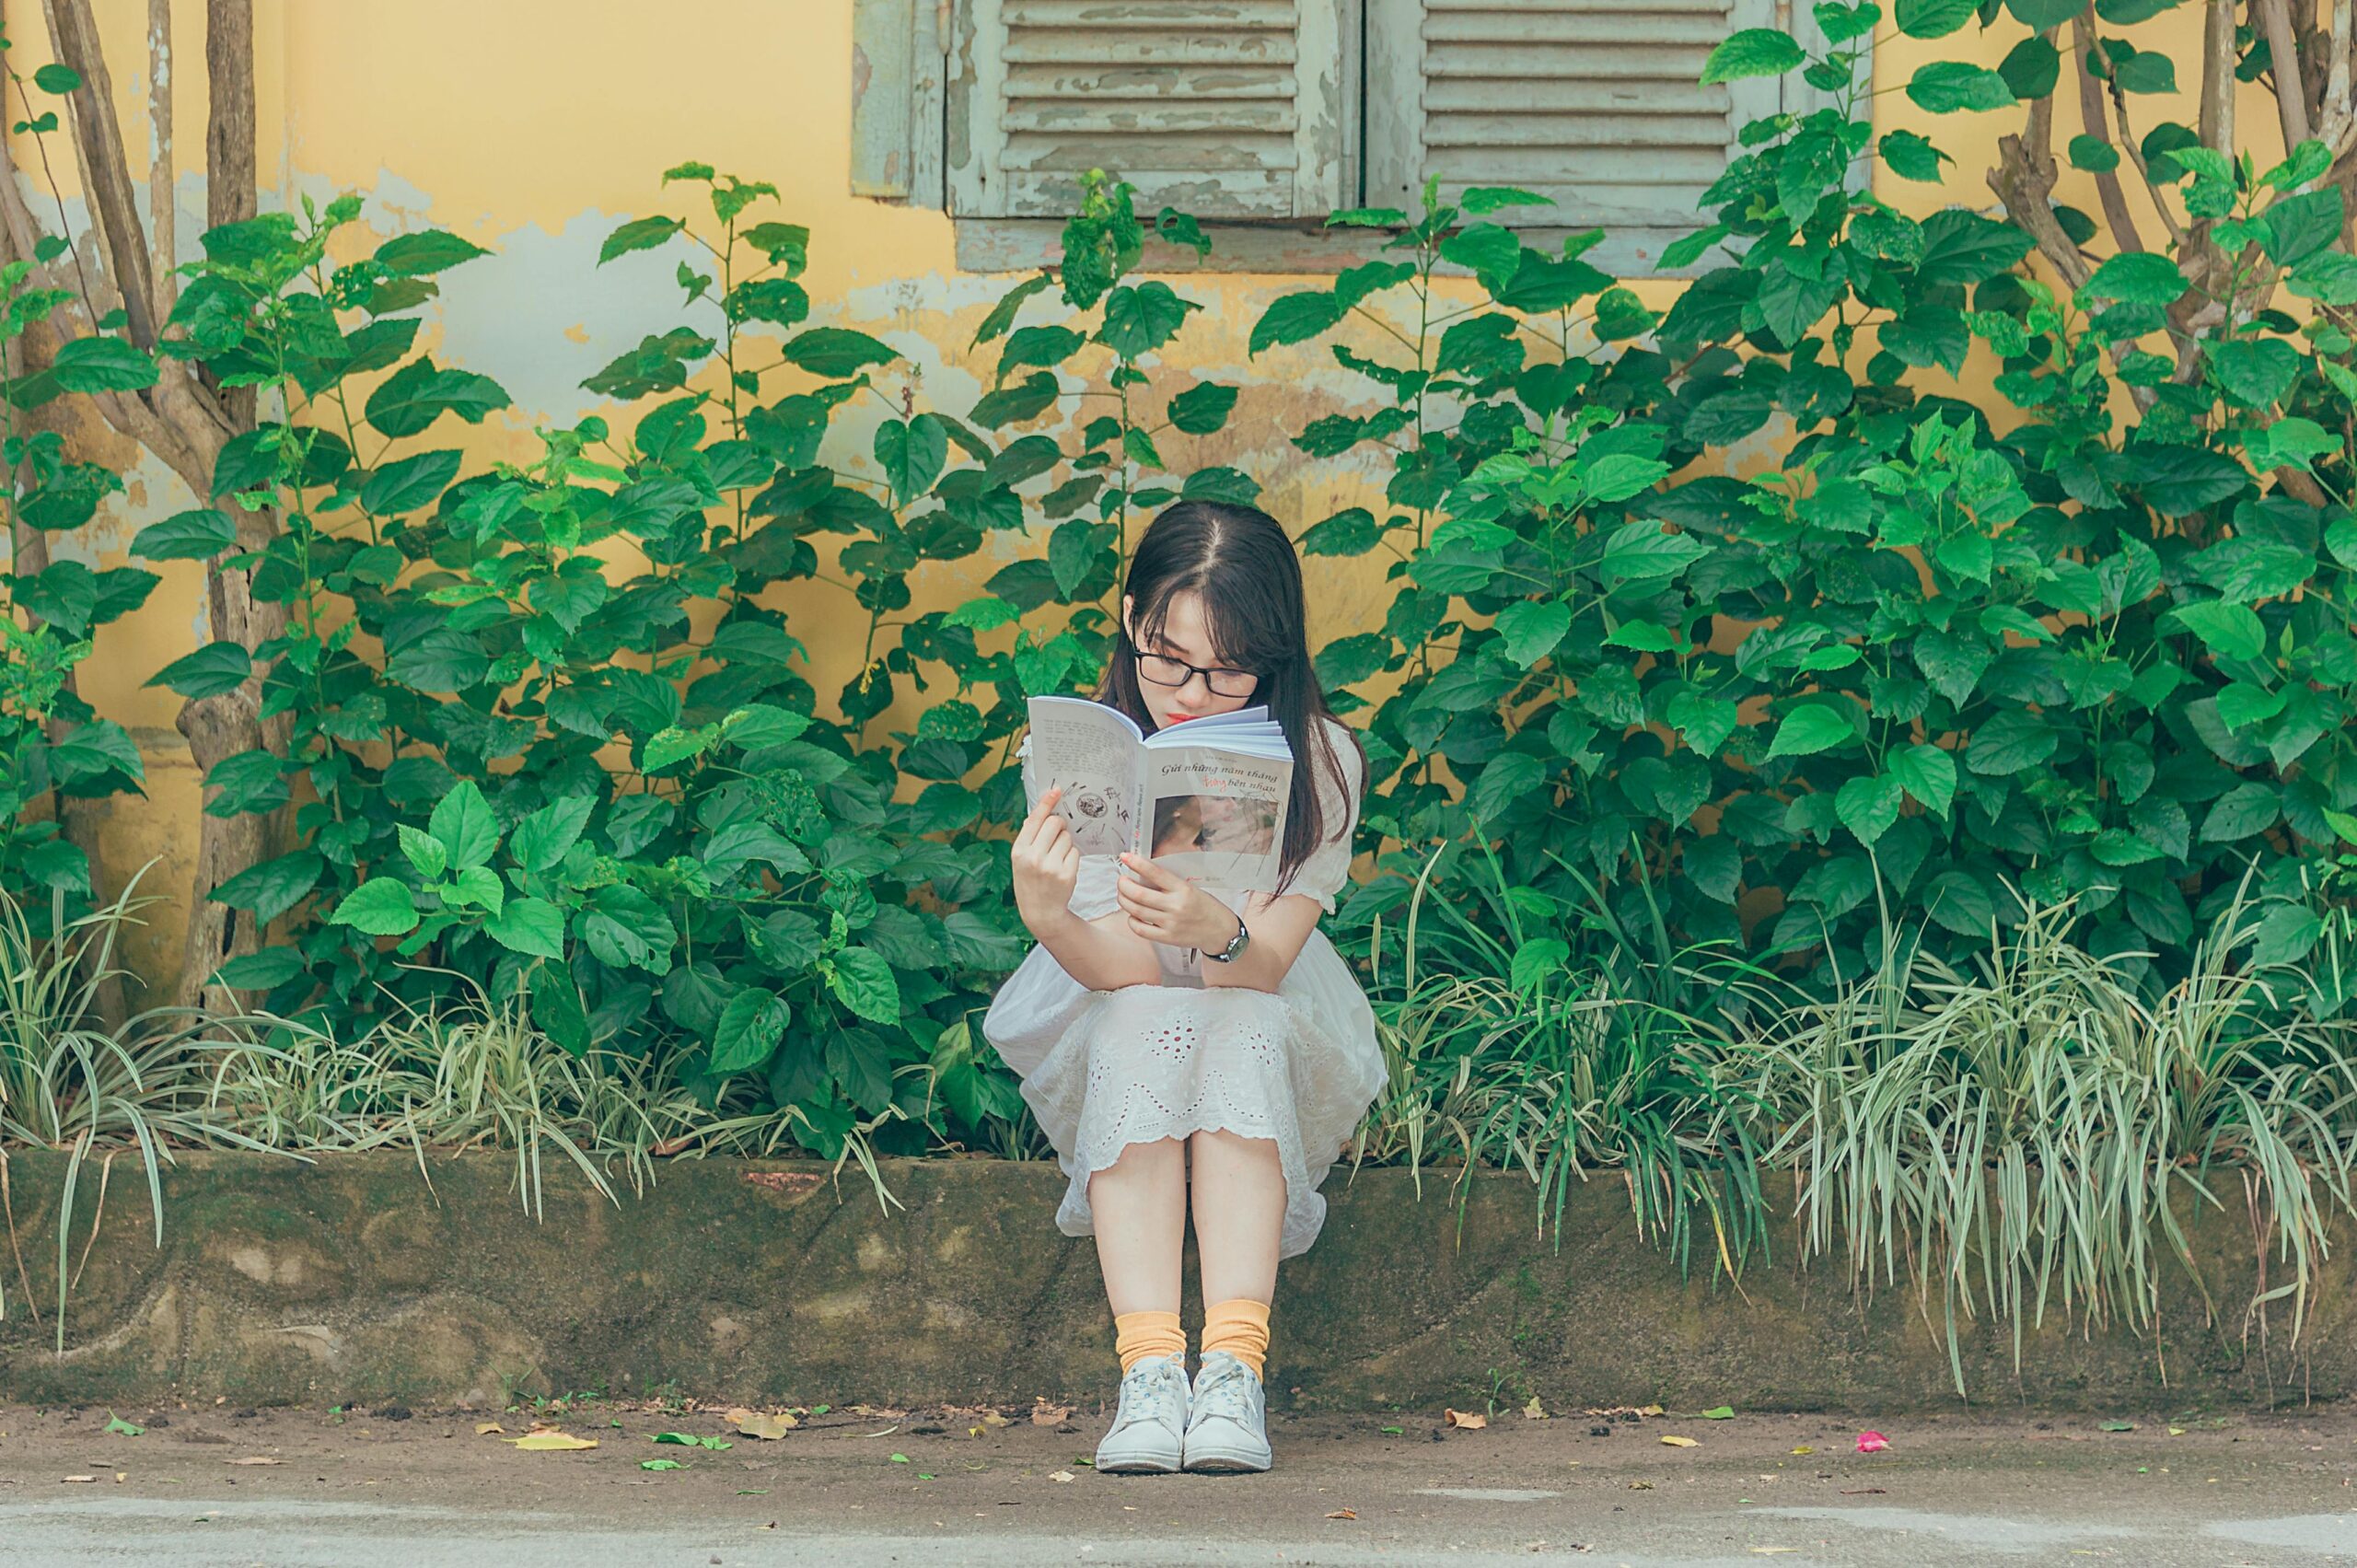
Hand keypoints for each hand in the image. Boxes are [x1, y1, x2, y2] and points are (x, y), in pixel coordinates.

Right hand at [1011, 788, 1078, 928]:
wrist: (1040, 911)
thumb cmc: (1030, 881)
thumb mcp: (1021, 859)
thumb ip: (1029, 835)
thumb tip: (1042, 810)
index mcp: (1019, 850)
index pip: (1035, 819)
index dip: (1047, 803)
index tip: (1056, 790)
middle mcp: (1033, 857)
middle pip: (1056, 823)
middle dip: (1059, 826)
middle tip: (1056, 836)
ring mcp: (1050, 866)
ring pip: (1067, 837)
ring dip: (1066, 843)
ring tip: (1056, 858)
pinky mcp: (1066, 874)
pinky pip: (1075, 852)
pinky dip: (1072, 856)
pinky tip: (1063, 867)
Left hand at [1117, 852, 1236, 951]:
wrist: (1221, 932)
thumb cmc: (1207, 908)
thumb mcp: (1192, 888)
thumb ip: (1170, 884)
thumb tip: (1143, 875)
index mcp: (1183, 889)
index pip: (1155, 873)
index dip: (1136, 863)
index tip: (1126, 857)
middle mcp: (1176, 906)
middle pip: (1139, 894)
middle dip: (1124, 884)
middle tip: (1122, 880)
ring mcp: (1170, 923)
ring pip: (1136, 911)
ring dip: (1124, 900)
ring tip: (1123, 894)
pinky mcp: (1167, 937)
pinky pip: (1140, 929)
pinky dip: (1131, 920)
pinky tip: (1132, 915)